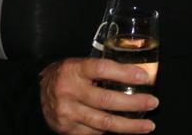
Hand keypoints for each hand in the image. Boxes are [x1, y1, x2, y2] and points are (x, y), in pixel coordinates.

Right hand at [39, 58, 157, 133]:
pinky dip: (112, 132)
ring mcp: (67, 112)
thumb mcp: (80, 65)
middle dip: (134, 103)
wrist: (38, 93)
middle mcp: (69, 91)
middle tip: (153, 102)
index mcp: (74, 69)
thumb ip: (102, 69)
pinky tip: (125, 129)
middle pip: (106, 100)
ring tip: (148, 125)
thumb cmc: (68, 76)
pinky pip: (95, 133)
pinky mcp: (67, 129)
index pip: (103, 68)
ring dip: (129, 125)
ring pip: (104, 122)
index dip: (125, 73)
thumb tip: (138, 73)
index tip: (145, 78)